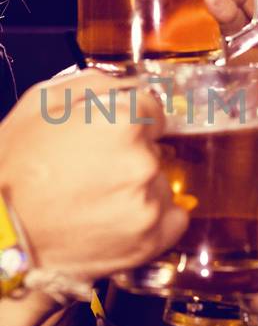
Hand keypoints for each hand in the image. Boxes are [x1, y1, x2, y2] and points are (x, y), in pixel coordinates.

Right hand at [0, 71, 187, 281]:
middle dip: (130, 154)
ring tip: (97, 198)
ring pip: (160, 183)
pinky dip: (152, 219)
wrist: (0, 230)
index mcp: (122, 121)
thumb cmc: (13, 167)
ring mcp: (148, 204)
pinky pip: (172, 220)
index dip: (129, 119)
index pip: (153, 108)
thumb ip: (95, 85)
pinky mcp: (150, 240)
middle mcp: (142, 162)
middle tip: (93, 169)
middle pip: (155, 147)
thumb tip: (128, 86)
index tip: (112, 134)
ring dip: (139, 187)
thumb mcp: (42, 103)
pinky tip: (116, 218)